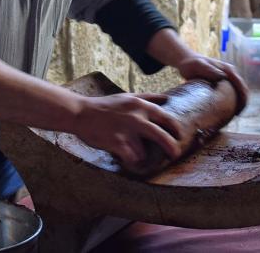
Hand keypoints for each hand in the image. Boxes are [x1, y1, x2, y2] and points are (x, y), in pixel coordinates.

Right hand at [71, 93, 185, 166]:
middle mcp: (136, 118)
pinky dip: (131, 162)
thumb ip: (148, 98)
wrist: (81, 113)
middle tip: (175, 155)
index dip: (175, 129)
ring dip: (143, 157)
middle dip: (172, 148)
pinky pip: (131, 159)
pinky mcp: (116, 143)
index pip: (166, 118)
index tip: (179, 136)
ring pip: (144, 152)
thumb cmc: (105, 106)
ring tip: (140, 158)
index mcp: (140, 105)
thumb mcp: (127, 97)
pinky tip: (128, 161)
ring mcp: (126, 132)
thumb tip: (167, 98)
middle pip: (162, 136)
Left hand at [174, 53, 249, 113]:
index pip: (240, 84)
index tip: (239, 110)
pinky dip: (232, 102)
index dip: (242, 97)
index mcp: (228, 69)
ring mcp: (227, 79)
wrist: (187, 61)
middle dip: (242, 102)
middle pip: (242, 89)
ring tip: (233, 115)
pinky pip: (231, 93)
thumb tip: (223, 77)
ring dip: (238, 103)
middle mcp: (230, 74)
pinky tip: (227, 111)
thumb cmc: (192, 63)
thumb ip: (210, 70)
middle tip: (236, 115)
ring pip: (238, 92)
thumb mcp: (199, 66)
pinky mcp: (222, 83)